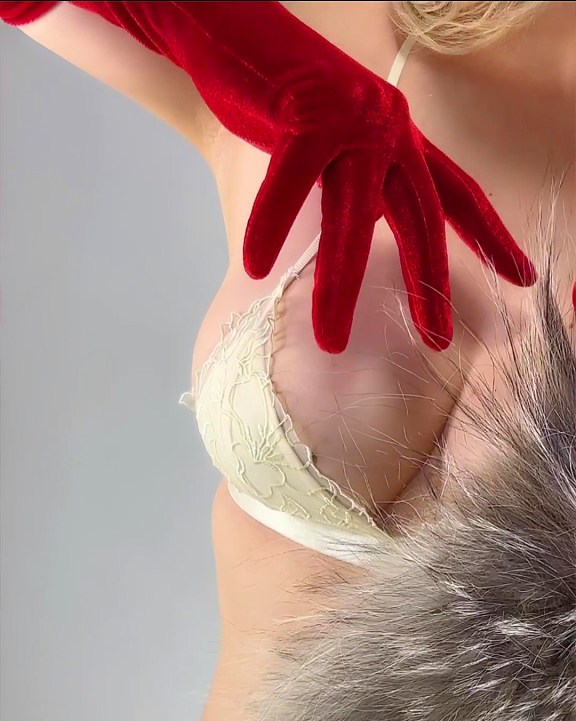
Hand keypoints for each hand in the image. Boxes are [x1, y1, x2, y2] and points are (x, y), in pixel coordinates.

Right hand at [2, 0, 536, 353]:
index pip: (458, 195)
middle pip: (421, 218)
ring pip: (353, 217)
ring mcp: (351, 120)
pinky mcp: (305, 114)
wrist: (230, 29)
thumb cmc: (280, 95)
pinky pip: (290, 185)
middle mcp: (389, 128)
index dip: (490, 238)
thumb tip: (359, 240)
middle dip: (432, 282)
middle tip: (439, 338)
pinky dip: (270, 228)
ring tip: (331, 340)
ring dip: (340, 285)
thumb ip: (360, 182)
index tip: (520, 276)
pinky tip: (257, 266)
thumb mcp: (337, 141)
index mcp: (401, 138)